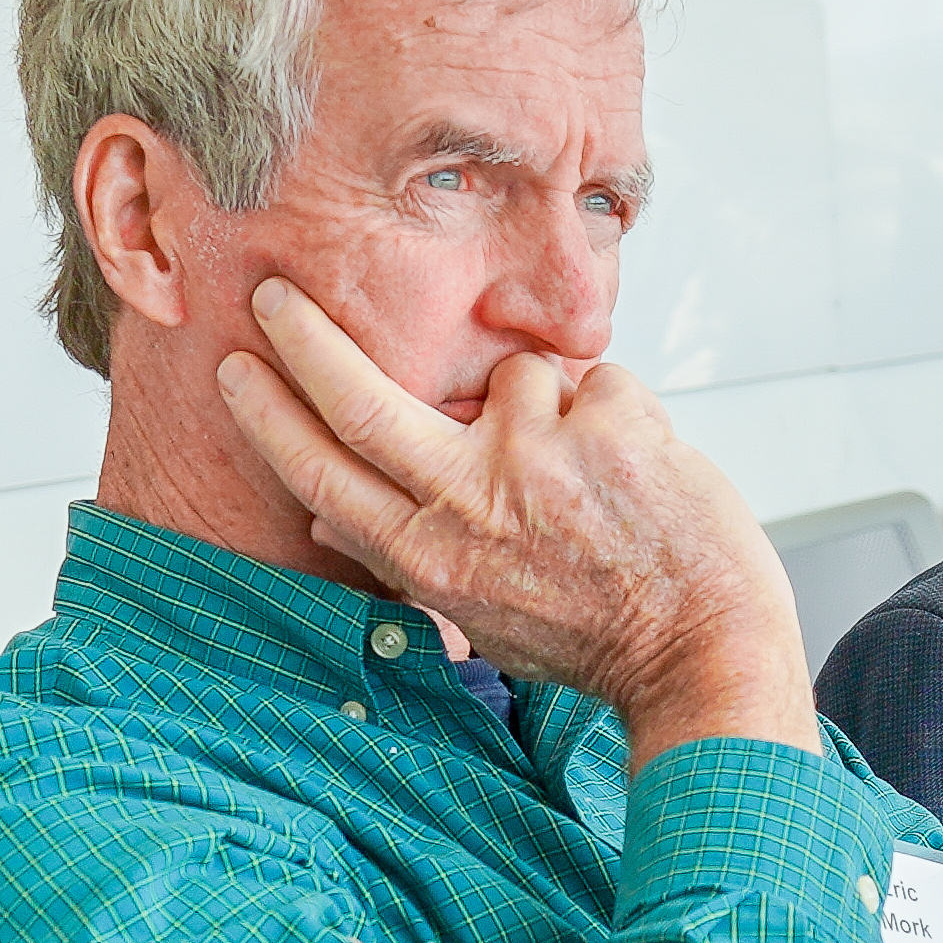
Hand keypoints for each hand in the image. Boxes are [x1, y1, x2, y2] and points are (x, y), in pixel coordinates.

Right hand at [216, 279, 816, 764]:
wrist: (705, 651)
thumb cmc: (598, 638)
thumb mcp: (480, 615)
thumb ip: (412, 558)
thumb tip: (327, 522)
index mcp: (429, 555)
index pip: (319, 472)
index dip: (270, 414)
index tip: (236, 367)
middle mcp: (468, 501)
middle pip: (359, 398)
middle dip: (306, 336)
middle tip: (277, 290)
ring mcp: (537, 457)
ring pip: (517, 376)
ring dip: (559, 409)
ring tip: (602, 480)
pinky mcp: (607, 425)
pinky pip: (600, 381)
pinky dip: (624, 417)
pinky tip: (648, 476)